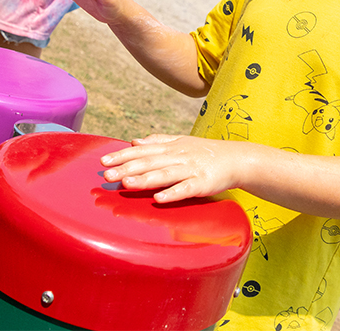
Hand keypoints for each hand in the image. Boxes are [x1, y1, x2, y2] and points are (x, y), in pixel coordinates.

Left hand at [100, 134, 243, 202]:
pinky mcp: (202, 183)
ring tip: (126, 183)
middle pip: (150, 162)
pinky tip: (158, 199)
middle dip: (127, 167)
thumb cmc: (205, 152)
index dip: (122, 156)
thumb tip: (133, 141)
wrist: (236, 158)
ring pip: (164, 174)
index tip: (103, 162)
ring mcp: (190, 169)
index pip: (142, 150)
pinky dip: (172, 193)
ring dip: (145, 179)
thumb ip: (157, 142)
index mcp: (171, 147)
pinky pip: (186, 189)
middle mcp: (178, 156)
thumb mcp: (180, 142)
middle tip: (107, 175)